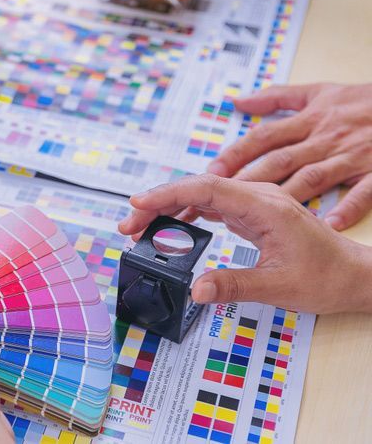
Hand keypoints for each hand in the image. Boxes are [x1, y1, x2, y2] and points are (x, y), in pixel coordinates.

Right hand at [119, 175, 371, 313]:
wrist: (356, 277)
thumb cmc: (327, 278)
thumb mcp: (278, 286)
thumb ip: (233, 285)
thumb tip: (195, 289)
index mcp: (265, 205)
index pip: (205, 188)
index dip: (167, 193)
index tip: (138, 204)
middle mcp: (259, 196)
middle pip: (197, 188)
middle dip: (158, 203)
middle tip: (128, 225)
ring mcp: (256, 203)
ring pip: (202, 195)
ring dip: (170, 207)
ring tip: (142, 227)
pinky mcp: (254, 213)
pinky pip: (214, 204)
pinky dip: (188, 212)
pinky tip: (173, 225)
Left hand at [208, 83, 371, 230]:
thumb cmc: (365, 100)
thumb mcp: (319, 91)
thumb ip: (277, 97)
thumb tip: (239, 101)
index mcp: (310, 120)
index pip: (265, 137)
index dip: (237, 153)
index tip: (212, 170)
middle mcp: (326, 139)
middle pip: (281, 160)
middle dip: (248, 179)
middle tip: (220, 198)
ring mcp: (352, 157)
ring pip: (313, 178)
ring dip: (285, 195)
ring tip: (258, 217)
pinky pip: (363, 193)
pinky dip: (347, 208)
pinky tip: (327, 224)